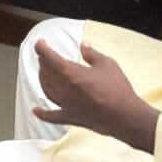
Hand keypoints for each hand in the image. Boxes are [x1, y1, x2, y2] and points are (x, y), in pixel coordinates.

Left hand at [34, 40, 159, 153]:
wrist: (126, 117)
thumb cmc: (118, 89)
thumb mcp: (107, 64)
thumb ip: (92, 54)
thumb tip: (83, 45)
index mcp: (71, 73)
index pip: (49, 57)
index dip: (42, 48)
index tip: (40, 43)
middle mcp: (64, 89)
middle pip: (46, 72)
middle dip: (43, 62)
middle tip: (45, 56)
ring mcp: (66, 105)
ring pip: (46, 90)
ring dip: (42, 79)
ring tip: (43, 72)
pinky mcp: (71, 118)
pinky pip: (52, 116)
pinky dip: (42, 114)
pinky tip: (35, 110)